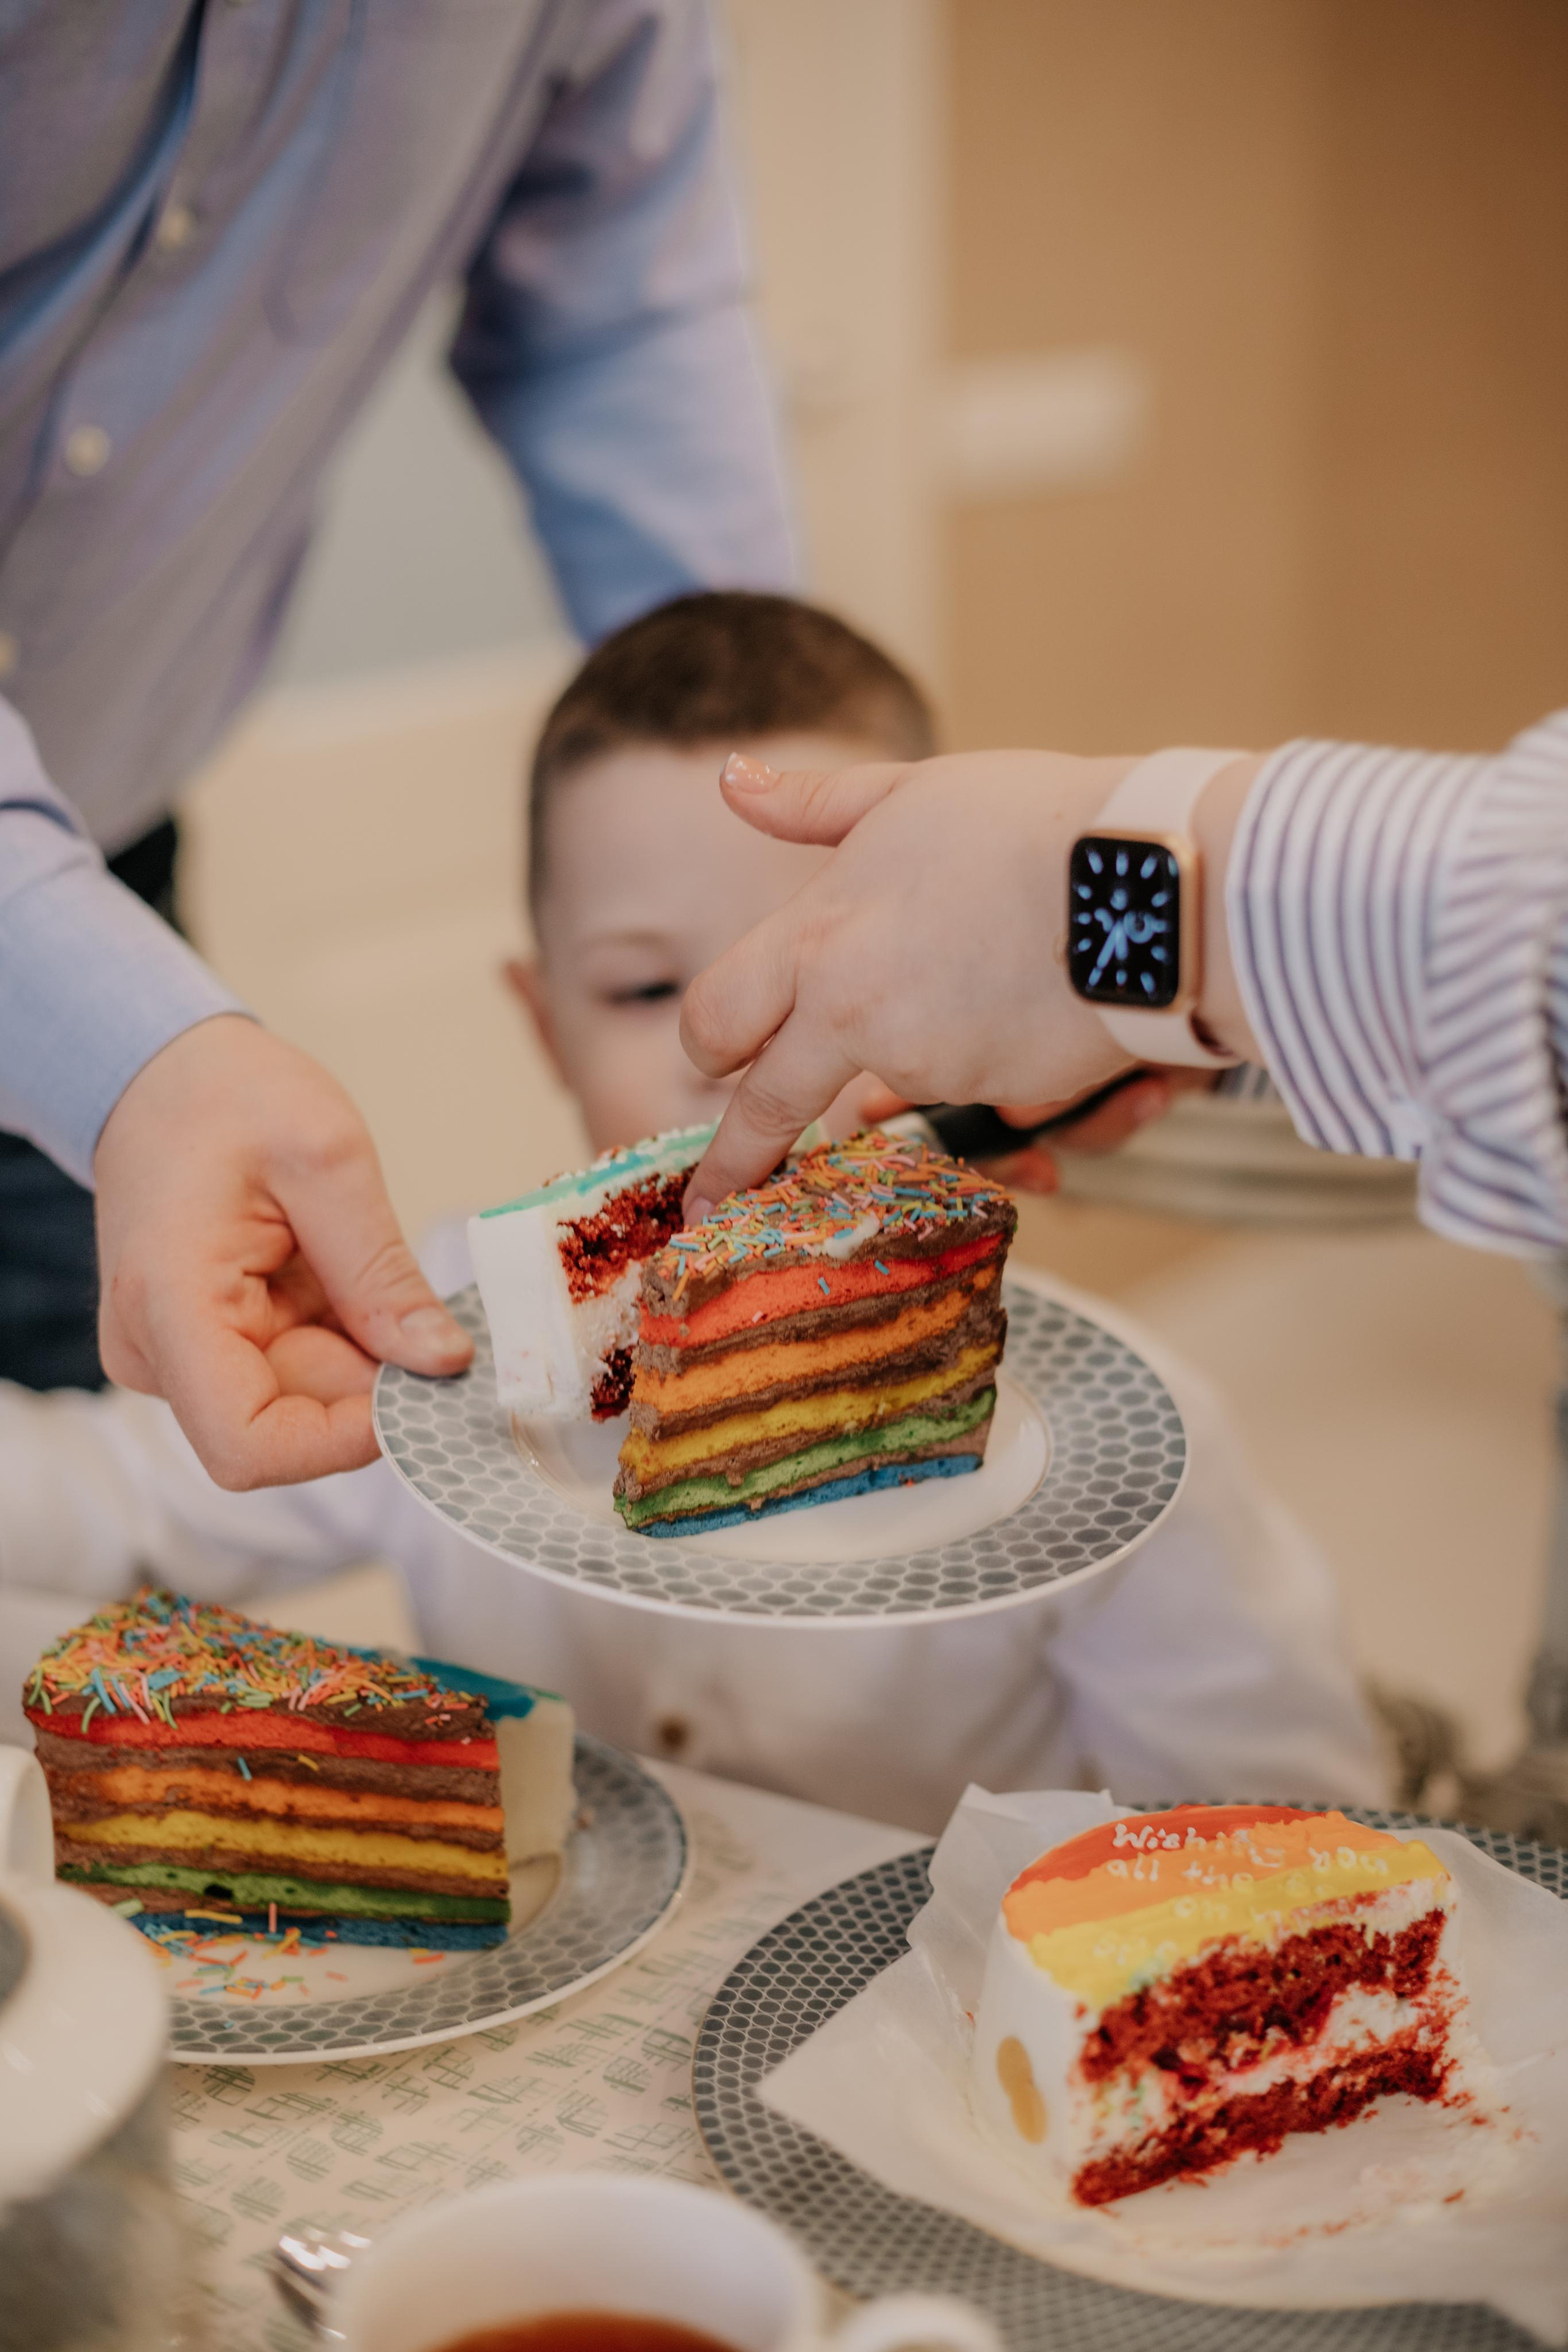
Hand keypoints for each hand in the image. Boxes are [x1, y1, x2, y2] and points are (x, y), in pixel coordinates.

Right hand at [94, 1017, 471, 1488]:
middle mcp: (156, 1353)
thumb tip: (445, 1363)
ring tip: (363, 1267)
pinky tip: (339, 1277)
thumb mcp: (328, 1161)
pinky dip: (339, 1342)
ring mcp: (176, 1358)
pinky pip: (291, 1375)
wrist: (164, 1075)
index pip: (249, 1447)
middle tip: (423, 1309)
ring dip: (357, 1357)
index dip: (345, 1441)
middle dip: (370, 1384)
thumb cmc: (231, 1098)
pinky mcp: (203, 1350)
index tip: (420, 1381)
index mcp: (169, 1307)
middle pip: (287, 1427)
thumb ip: (382, 1274)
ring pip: (298, 1404)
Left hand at [681, 748, 1260, 1210]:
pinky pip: (969, 1087)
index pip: (717, 1018)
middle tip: (713, 1196)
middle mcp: (851, 1015)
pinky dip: (987, 1057)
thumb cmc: (1029, 822)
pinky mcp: (988, 1097)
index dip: (709, 1044)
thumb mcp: (908, 792)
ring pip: (890, 1082)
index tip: (710, 1063)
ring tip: (983, 972)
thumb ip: (811, 805)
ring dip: (916, 1054)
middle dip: (736, 1159)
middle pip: (766, 1108)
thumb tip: (732, 780)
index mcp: (816, 939)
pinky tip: (1031, 998)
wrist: (1149, 885)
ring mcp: (921, 1067)